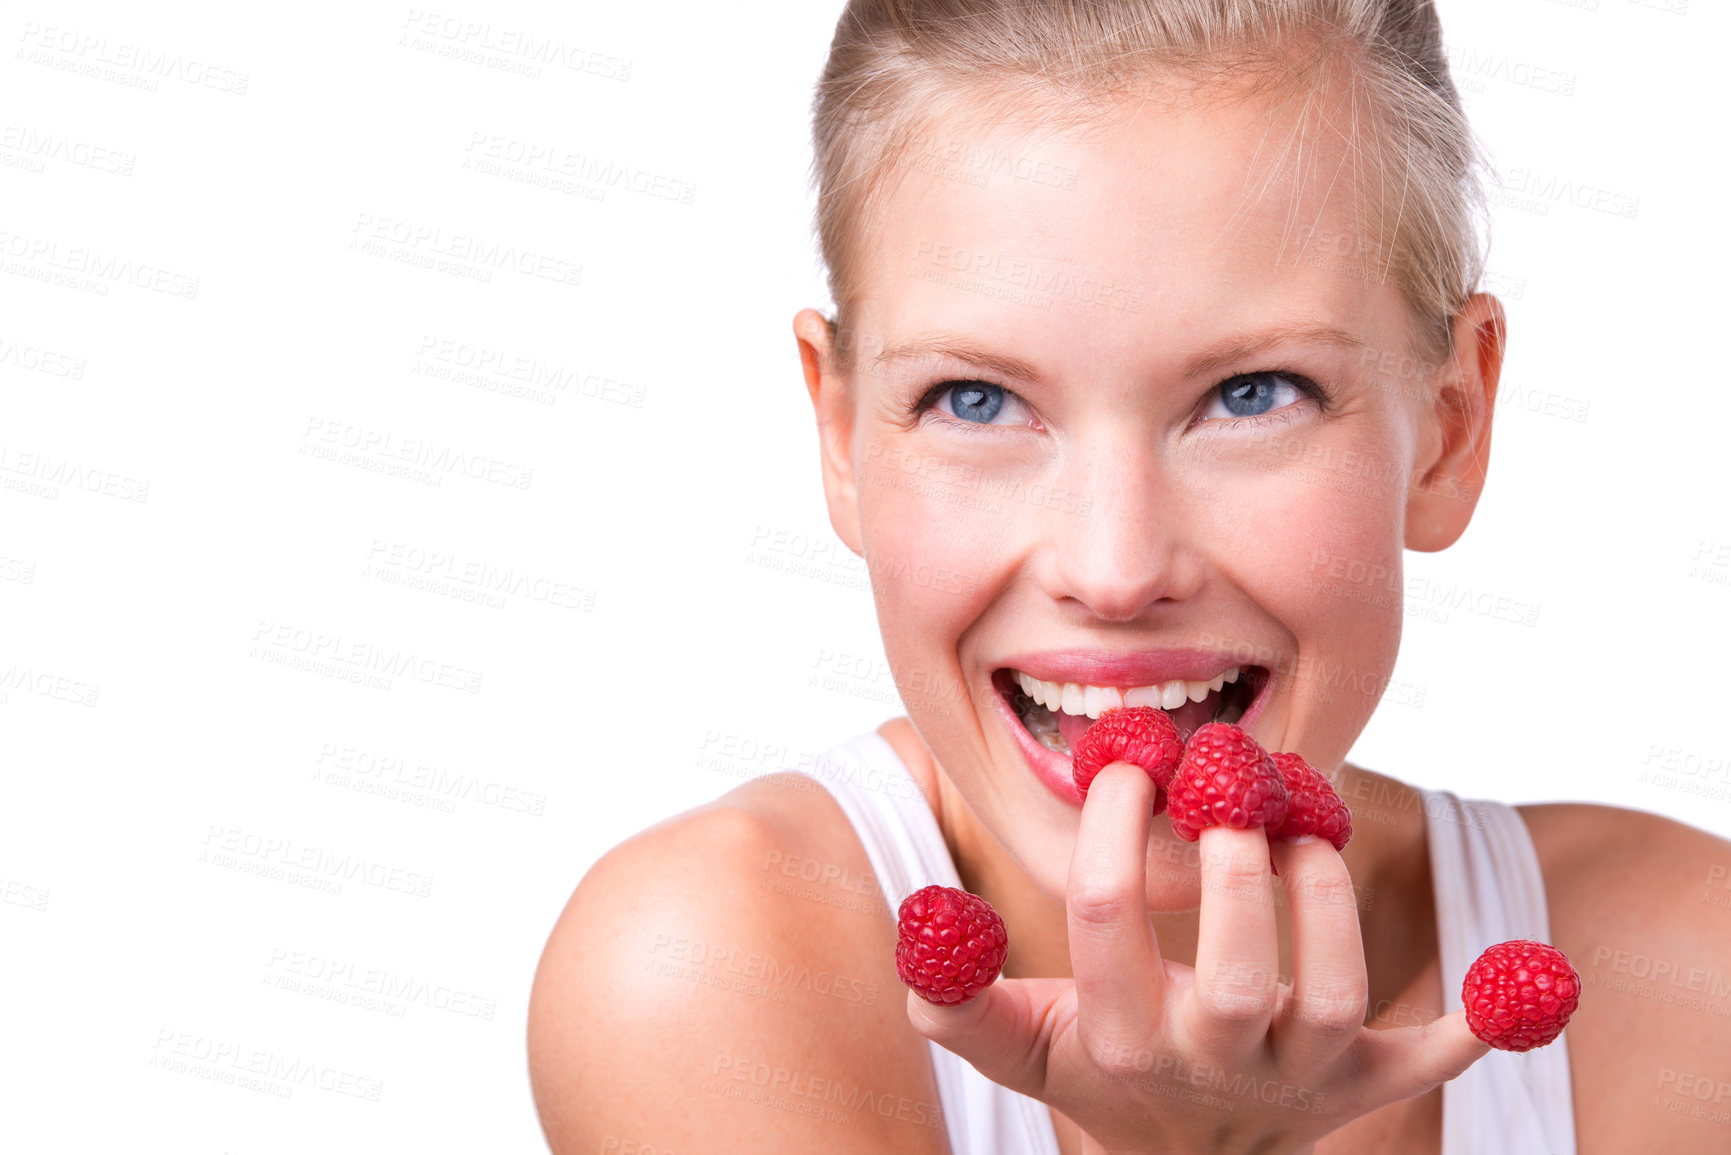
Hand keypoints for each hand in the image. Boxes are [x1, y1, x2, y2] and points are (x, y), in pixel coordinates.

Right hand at [905, 763, 1487, 1154]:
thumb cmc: (1105, 1072)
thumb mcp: (1024, 1047)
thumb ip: (959, 1001)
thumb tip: (921, 931)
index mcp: (1123, 1042)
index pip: (1104, 932)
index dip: (1111, 837)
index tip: (1125, 765)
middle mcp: (1215, 1064)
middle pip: (1236, 975)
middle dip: (1234, 874)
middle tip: (1225, 791)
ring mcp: (1301, 1077)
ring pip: (1334, 997)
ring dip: (1328, 906)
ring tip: (1302, 823)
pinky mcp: (1370, 1080)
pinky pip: (1433, 1055)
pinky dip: (1482, 1021)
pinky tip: (1522, 973)